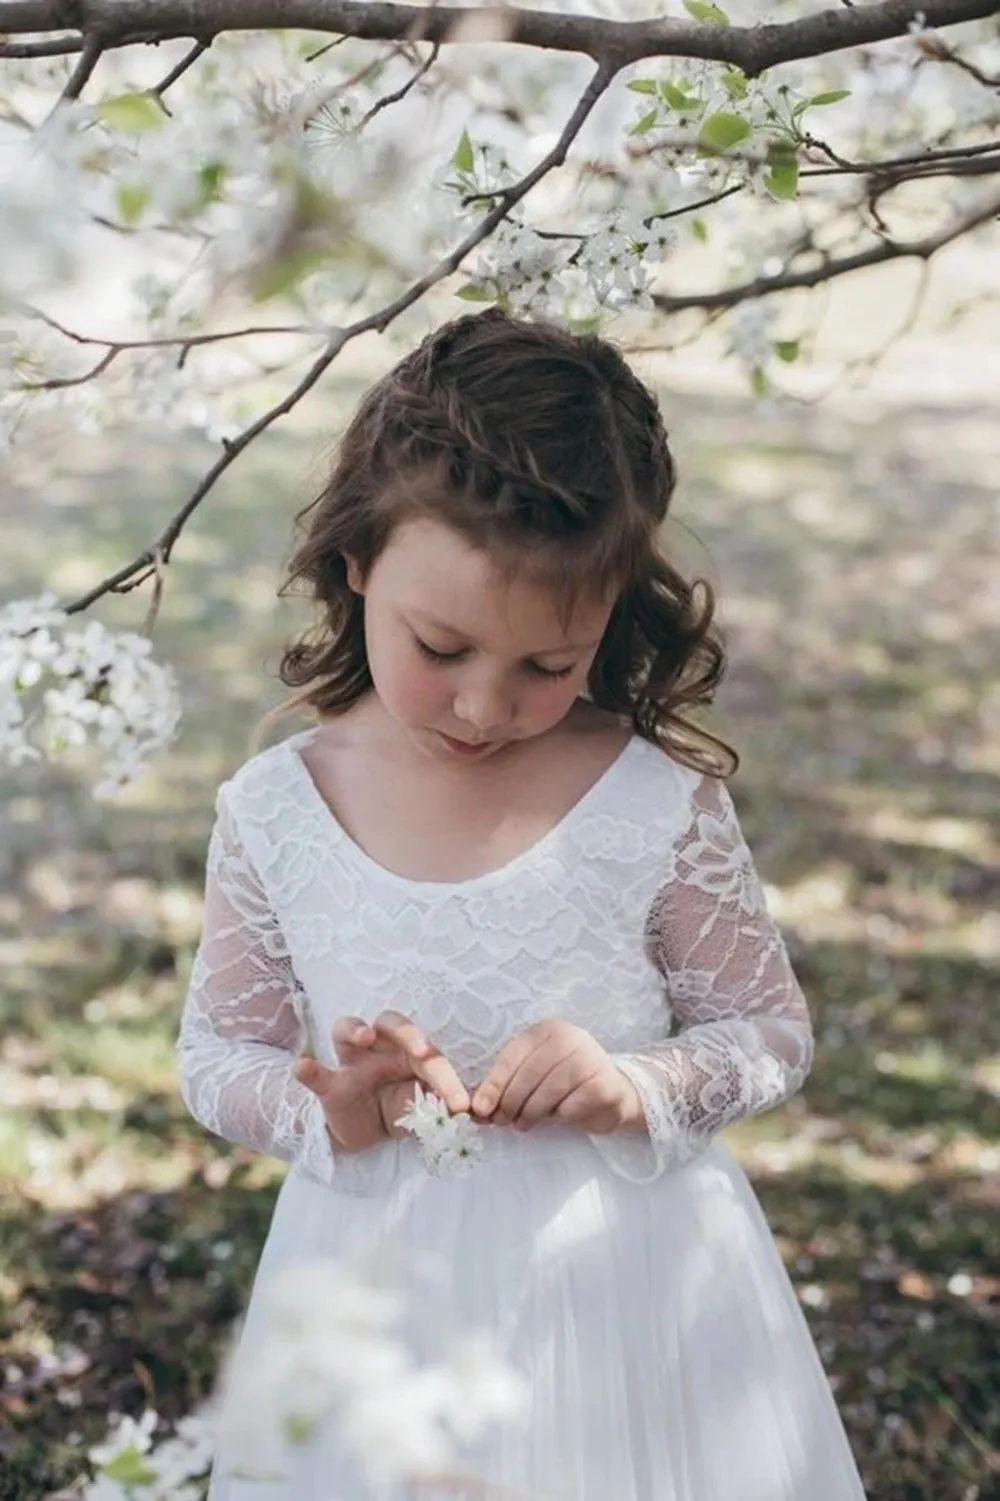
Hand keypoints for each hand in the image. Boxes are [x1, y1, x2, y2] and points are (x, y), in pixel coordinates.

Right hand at [294, 1010, 469, 1153]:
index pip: (429, 1053)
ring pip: (346, 1030)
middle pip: (390, 1024)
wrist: (365, 1132)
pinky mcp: (331, 1087)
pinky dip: (310, 1071)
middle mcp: (379, 1047)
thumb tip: (476, 1110)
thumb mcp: (424, 1107)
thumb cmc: (400, 1108)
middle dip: (407, 1033)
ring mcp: (352, 1063)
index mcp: (408, 1050)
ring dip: (355, 1029)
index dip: (446, 1076)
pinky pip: (317, 1075)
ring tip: (363, 1037)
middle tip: (421, 1050)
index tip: (461, 1103)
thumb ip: (444, 1103)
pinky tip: (303, 1068)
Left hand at [470, 1019, 643, 1135]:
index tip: (480, 1108)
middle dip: (511, 1101)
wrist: (611, 1094)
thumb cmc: (563, 1085)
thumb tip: (476, 1109)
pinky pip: (574, 1104)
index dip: (494, 1084)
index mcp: (547, 1030)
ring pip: (551, 1089)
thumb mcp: (532, 1080)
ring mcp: (592, 1058)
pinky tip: (559, 1117)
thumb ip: (506, 1089)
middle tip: (502, 1121)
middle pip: (530, 1072)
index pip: (513, 1055)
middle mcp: (571, 1038)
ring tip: (523, 1124)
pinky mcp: (606, 1084)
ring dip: (532, 1112)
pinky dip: (561, 1115)